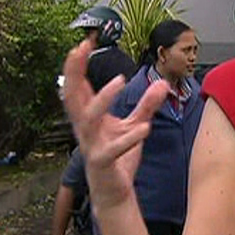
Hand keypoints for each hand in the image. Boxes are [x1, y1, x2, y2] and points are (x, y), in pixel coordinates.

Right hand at [62, 39, 167, 213]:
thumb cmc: (119, 157)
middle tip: (80, 49)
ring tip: (119, 82)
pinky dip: (128, 138)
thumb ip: (147, 105)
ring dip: (102, 99)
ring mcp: (92, 145)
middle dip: (73, 71)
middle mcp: (85, 128)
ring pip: (87, 119)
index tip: (84, 41)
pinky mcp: (103, 163)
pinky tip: (144, 128)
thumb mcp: (135, 125)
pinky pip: (111, 149)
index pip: (78, 86)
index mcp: (89, 117)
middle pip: (72, 96)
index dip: (77, 64)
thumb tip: (162, 82)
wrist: (114, 192)